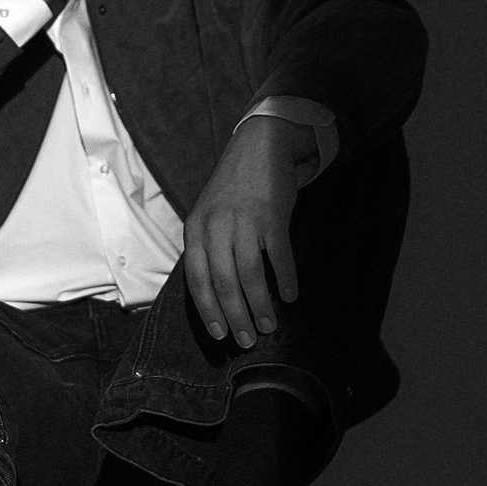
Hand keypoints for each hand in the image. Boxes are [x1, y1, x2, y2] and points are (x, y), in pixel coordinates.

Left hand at [182, 119, 308, 349]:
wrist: (258, 145)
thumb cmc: (233, 188)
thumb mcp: (208, 214)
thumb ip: (207, 248)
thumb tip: (215, 294)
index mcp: (196, 229)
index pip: (196, 279)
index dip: (208, 311)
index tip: (220, 335)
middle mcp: (216, 226)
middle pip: (223, 283)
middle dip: (235, 316)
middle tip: (248, 340)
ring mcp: (244, 220)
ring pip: (249, 275)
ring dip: (260, 306)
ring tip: (270, 326)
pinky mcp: (272, 215)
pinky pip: (279, 256)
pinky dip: (285, 280)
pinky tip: (290, 296)